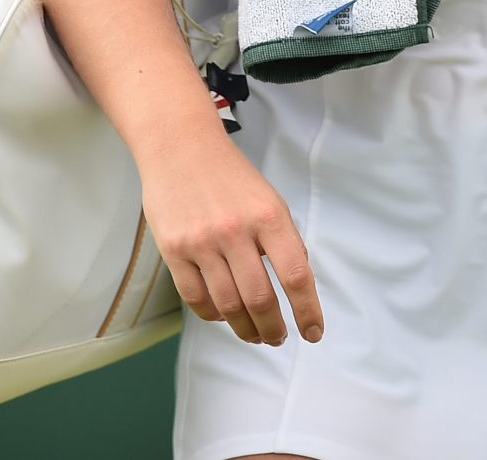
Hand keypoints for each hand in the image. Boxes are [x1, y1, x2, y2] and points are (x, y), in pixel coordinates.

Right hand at [141, 125, 324, 347]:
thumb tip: (298, 285)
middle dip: (273, 329)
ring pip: (228, 305)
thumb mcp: (270, 200)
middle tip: (278, 338)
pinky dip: (213, 315)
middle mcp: (236, 230)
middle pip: (260, 299)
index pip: (295, 275)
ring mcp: (202, 242)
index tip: (313, 332)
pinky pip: (196, 299)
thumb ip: (284, 240)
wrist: (180, 147)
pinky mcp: (173, 250)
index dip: (308, 310)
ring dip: (245, 329)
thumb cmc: (231, 176)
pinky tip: (223, 316)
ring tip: (254, 334)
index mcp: (269, 216)